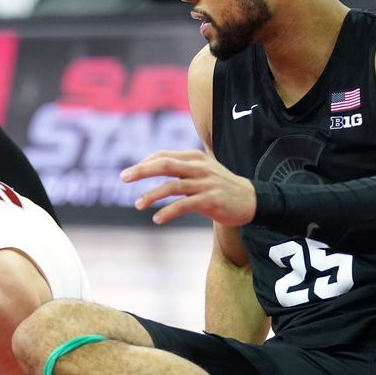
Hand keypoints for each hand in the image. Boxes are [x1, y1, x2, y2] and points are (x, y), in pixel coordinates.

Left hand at [121, 149, 254, 225]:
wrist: (252, 200)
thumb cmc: (220, 186)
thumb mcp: (201, 170)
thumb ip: (180, 168)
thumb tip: (151, 166)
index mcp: (194, 157)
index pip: (164, 155)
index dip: (145, 163)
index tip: (130, 173)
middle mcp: (198, 167)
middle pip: (165, 164)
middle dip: (142, 170)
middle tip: (123, 177)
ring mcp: (205, 183)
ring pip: (172, 186)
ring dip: (152, 196)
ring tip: (138, 204)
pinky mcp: (210, 200)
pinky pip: (184, 205)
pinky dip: (168, 212)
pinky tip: (157, 219)